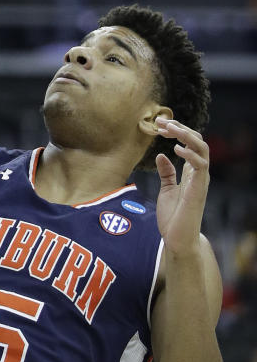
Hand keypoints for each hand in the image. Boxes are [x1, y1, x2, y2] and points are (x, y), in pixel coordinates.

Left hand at [154, 118, 209, 258]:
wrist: (177, 238)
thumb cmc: (173, 216)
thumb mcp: (166, 189)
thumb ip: (167, 173)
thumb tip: (161, 156)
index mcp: (191, 171)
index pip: (190, 143)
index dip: (177, 131)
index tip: (159, 125)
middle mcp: (199, 173)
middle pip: (198, 141)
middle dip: (181, 128)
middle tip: (162, 122)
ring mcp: (200, 180)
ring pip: (202, 149)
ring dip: (186, 136)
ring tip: (170, 129)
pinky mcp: (198, 189)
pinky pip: (200, 166)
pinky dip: (189, 154)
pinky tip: (175, 149)